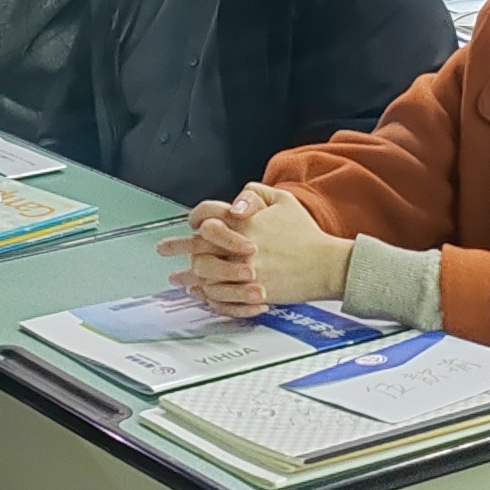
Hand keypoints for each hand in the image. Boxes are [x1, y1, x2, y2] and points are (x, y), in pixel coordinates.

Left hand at [162, 186, 348, 317]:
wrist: (327, 264)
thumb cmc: (306, 233)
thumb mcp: (283, 200)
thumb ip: (255, 193)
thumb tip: (234, 201)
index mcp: (245, 221)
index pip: (207, 215)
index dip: (195, 217)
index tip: (190, 222)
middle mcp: (240, 245)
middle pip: (197, 246)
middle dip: (176, 247)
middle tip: (163, 249)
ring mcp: (244, 271)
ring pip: (204, 273)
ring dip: (188, 274)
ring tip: (178, 277)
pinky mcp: (251, 291)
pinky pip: (220, 295)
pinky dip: (207, 294)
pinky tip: (200, 293)